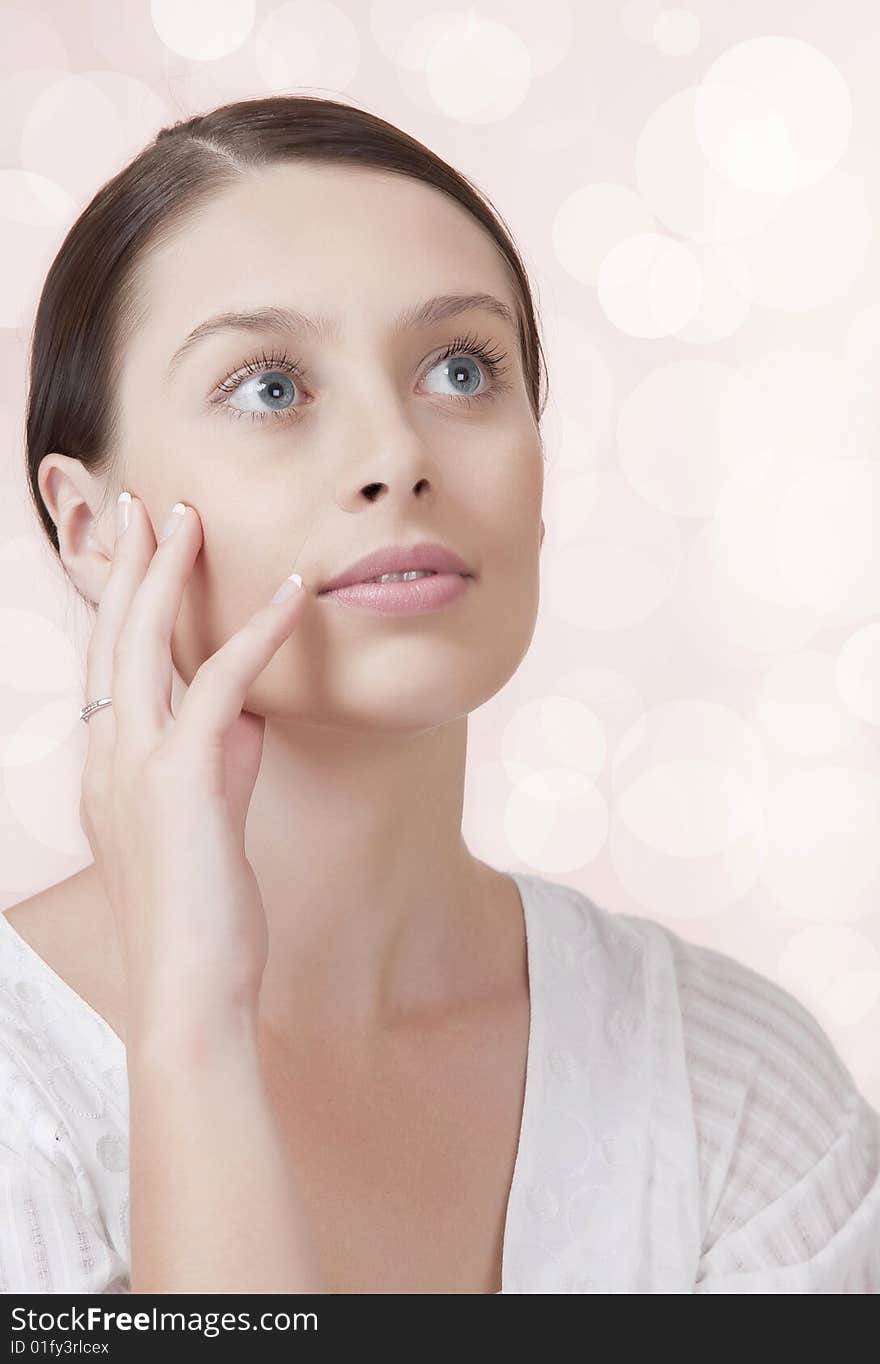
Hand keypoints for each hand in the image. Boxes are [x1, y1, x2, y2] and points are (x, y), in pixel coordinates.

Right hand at [78, 493, 307, 1030]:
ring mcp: (133, 767)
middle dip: (127, 567)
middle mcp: (105, 759)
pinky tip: (294, 590)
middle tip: (147, 508)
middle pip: (110, 639)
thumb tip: (250, 713)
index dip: (123, 606)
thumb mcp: (208, 822)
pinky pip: (221, 683)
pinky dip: (259, 629)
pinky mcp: (180, 780)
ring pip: (141, 644)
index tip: (143, 555)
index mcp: (105, 771)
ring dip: (167, 573)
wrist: (189, 992)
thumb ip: (221, 760)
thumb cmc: (203, 916)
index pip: (109, 668)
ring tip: (189, 517)